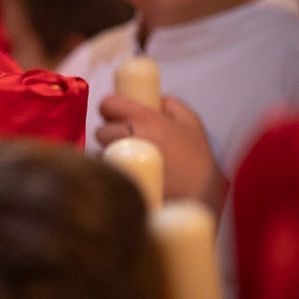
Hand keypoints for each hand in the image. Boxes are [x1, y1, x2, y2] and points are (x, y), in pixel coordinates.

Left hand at [97, 94, 228, 212]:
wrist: (199, 199)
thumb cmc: (197, 162)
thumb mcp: (192, 124)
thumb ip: (173, 105)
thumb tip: (156, 100)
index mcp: (145, 120)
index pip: (107, 104)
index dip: (112, 109)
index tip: (118, 116)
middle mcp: (129, 138)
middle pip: (100, 130)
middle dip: (111, 135)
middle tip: (128, 142)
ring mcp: (120, 161)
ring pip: (100, 152)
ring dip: (110, 155)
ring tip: (132, 163)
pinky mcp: (115, 183)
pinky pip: (103, 173)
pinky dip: (112, 173)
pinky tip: (130, 177)